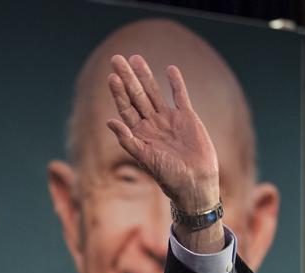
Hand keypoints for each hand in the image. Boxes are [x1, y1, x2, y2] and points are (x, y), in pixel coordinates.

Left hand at [105, 55, 223, 252]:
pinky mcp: (187, 118)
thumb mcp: (144, 158)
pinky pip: (180, 96)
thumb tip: (110, 121)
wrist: (194, 182)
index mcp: (139, 134)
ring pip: (154, 93)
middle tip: (117, 58)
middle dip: (127, 78)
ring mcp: (169, 120)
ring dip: (145, 76)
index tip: (112, 77)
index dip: (118, 92)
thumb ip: (128, 140)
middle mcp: (152, 124)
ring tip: (136, 58)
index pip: (125, 108)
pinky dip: (176, 83)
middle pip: (137, 96)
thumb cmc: (168, 176)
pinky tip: (170, 69)